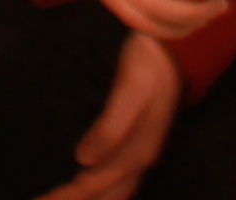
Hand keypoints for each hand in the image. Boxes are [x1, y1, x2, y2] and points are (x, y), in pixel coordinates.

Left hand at [53, 30, 185, 199]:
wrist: (175, 50)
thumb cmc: (148, 66)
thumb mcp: (130, 90)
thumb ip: (110, 128)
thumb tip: (82, 161)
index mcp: (136, 154)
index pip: (93, 186)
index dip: (65, 196)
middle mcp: (140, 161)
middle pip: (104, 196)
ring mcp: (140, 154)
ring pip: (113, 192)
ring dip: (88, 198)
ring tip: (60, 198)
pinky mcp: (138, 144)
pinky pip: (116, 179)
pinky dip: (99, 188)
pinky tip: (85, 179)